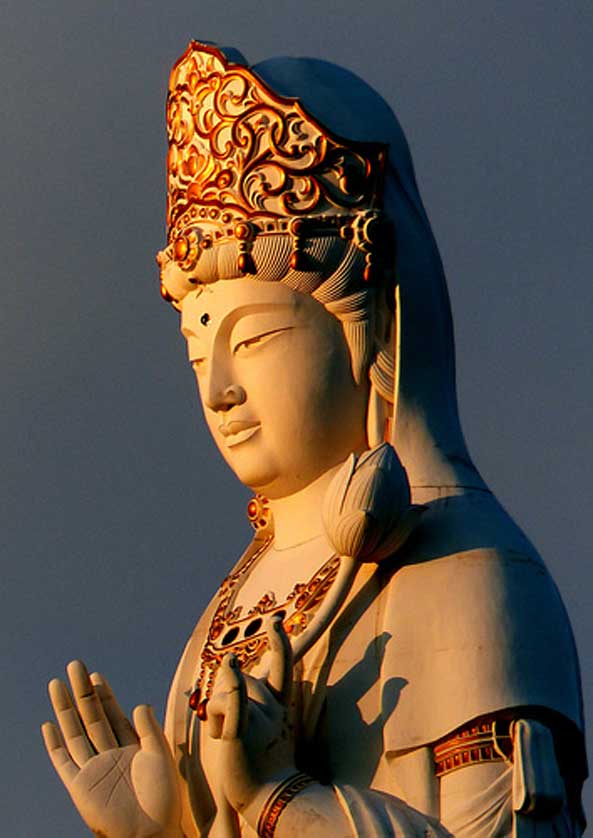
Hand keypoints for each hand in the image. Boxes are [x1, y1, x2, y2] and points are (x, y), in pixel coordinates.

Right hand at [42, 661, 181, 837]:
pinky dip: (54, 744)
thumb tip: (138, 704)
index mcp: (130, 746)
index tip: (96, 675)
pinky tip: (48, 725)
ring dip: (65, 709)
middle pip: (91, 716)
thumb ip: (148, 728)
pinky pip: (63, 761)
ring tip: (56, 684)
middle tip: (74, 665)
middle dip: (82, 692)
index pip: (112, 714)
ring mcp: (93, 769)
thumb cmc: (163, 797)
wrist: (152, 831)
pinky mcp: (80, 786)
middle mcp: (109, 754)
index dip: (104, 694)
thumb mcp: (159, 755)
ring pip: (75, 731)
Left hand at [207, 616, 295, 816]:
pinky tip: (229, 665)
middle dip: (230, 695)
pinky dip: (233, 684)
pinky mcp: (241, 733)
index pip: (283, 666)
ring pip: (228, 693)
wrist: (271, 800)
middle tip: (225, 727)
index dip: (280, 642)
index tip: (275, 622)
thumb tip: (243, 677)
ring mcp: (260, 720)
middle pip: (246, 681)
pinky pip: (236, 702)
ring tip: (221, 738)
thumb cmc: (266, 767)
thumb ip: (261, 703)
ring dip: (217, 712)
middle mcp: (274, 709)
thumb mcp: (271, 728)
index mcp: (282, 706)